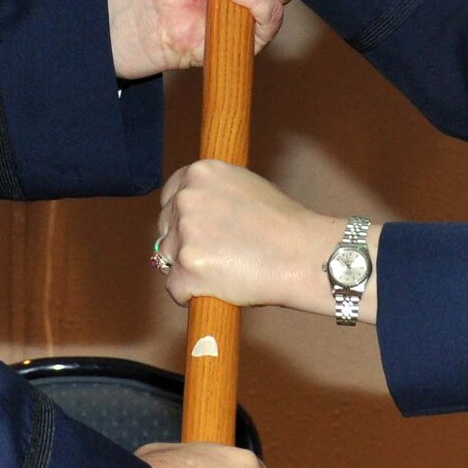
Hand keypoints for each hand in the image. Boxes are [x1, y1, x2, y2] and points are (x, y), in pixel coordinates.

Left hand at [156, 160, 378, 321]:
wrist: (302, 254)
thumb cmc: (283, 224)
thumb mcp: (244, 187)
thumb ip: (214, 194)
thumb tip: (192, 210)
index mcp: (199, 172)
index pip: (169, 197)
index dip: (181, 219)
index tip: (196, 233)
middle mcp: (186, 198)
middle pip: (165, 229)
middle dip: (184, 245)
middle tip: (217, 256)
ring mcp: (185, 233)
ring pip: (168, 260)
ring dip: (189, 270)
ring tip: (224, 272)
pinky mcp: (187, 267)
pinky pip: (175, 289)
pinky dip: (192, 295)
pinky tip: (217, 290)